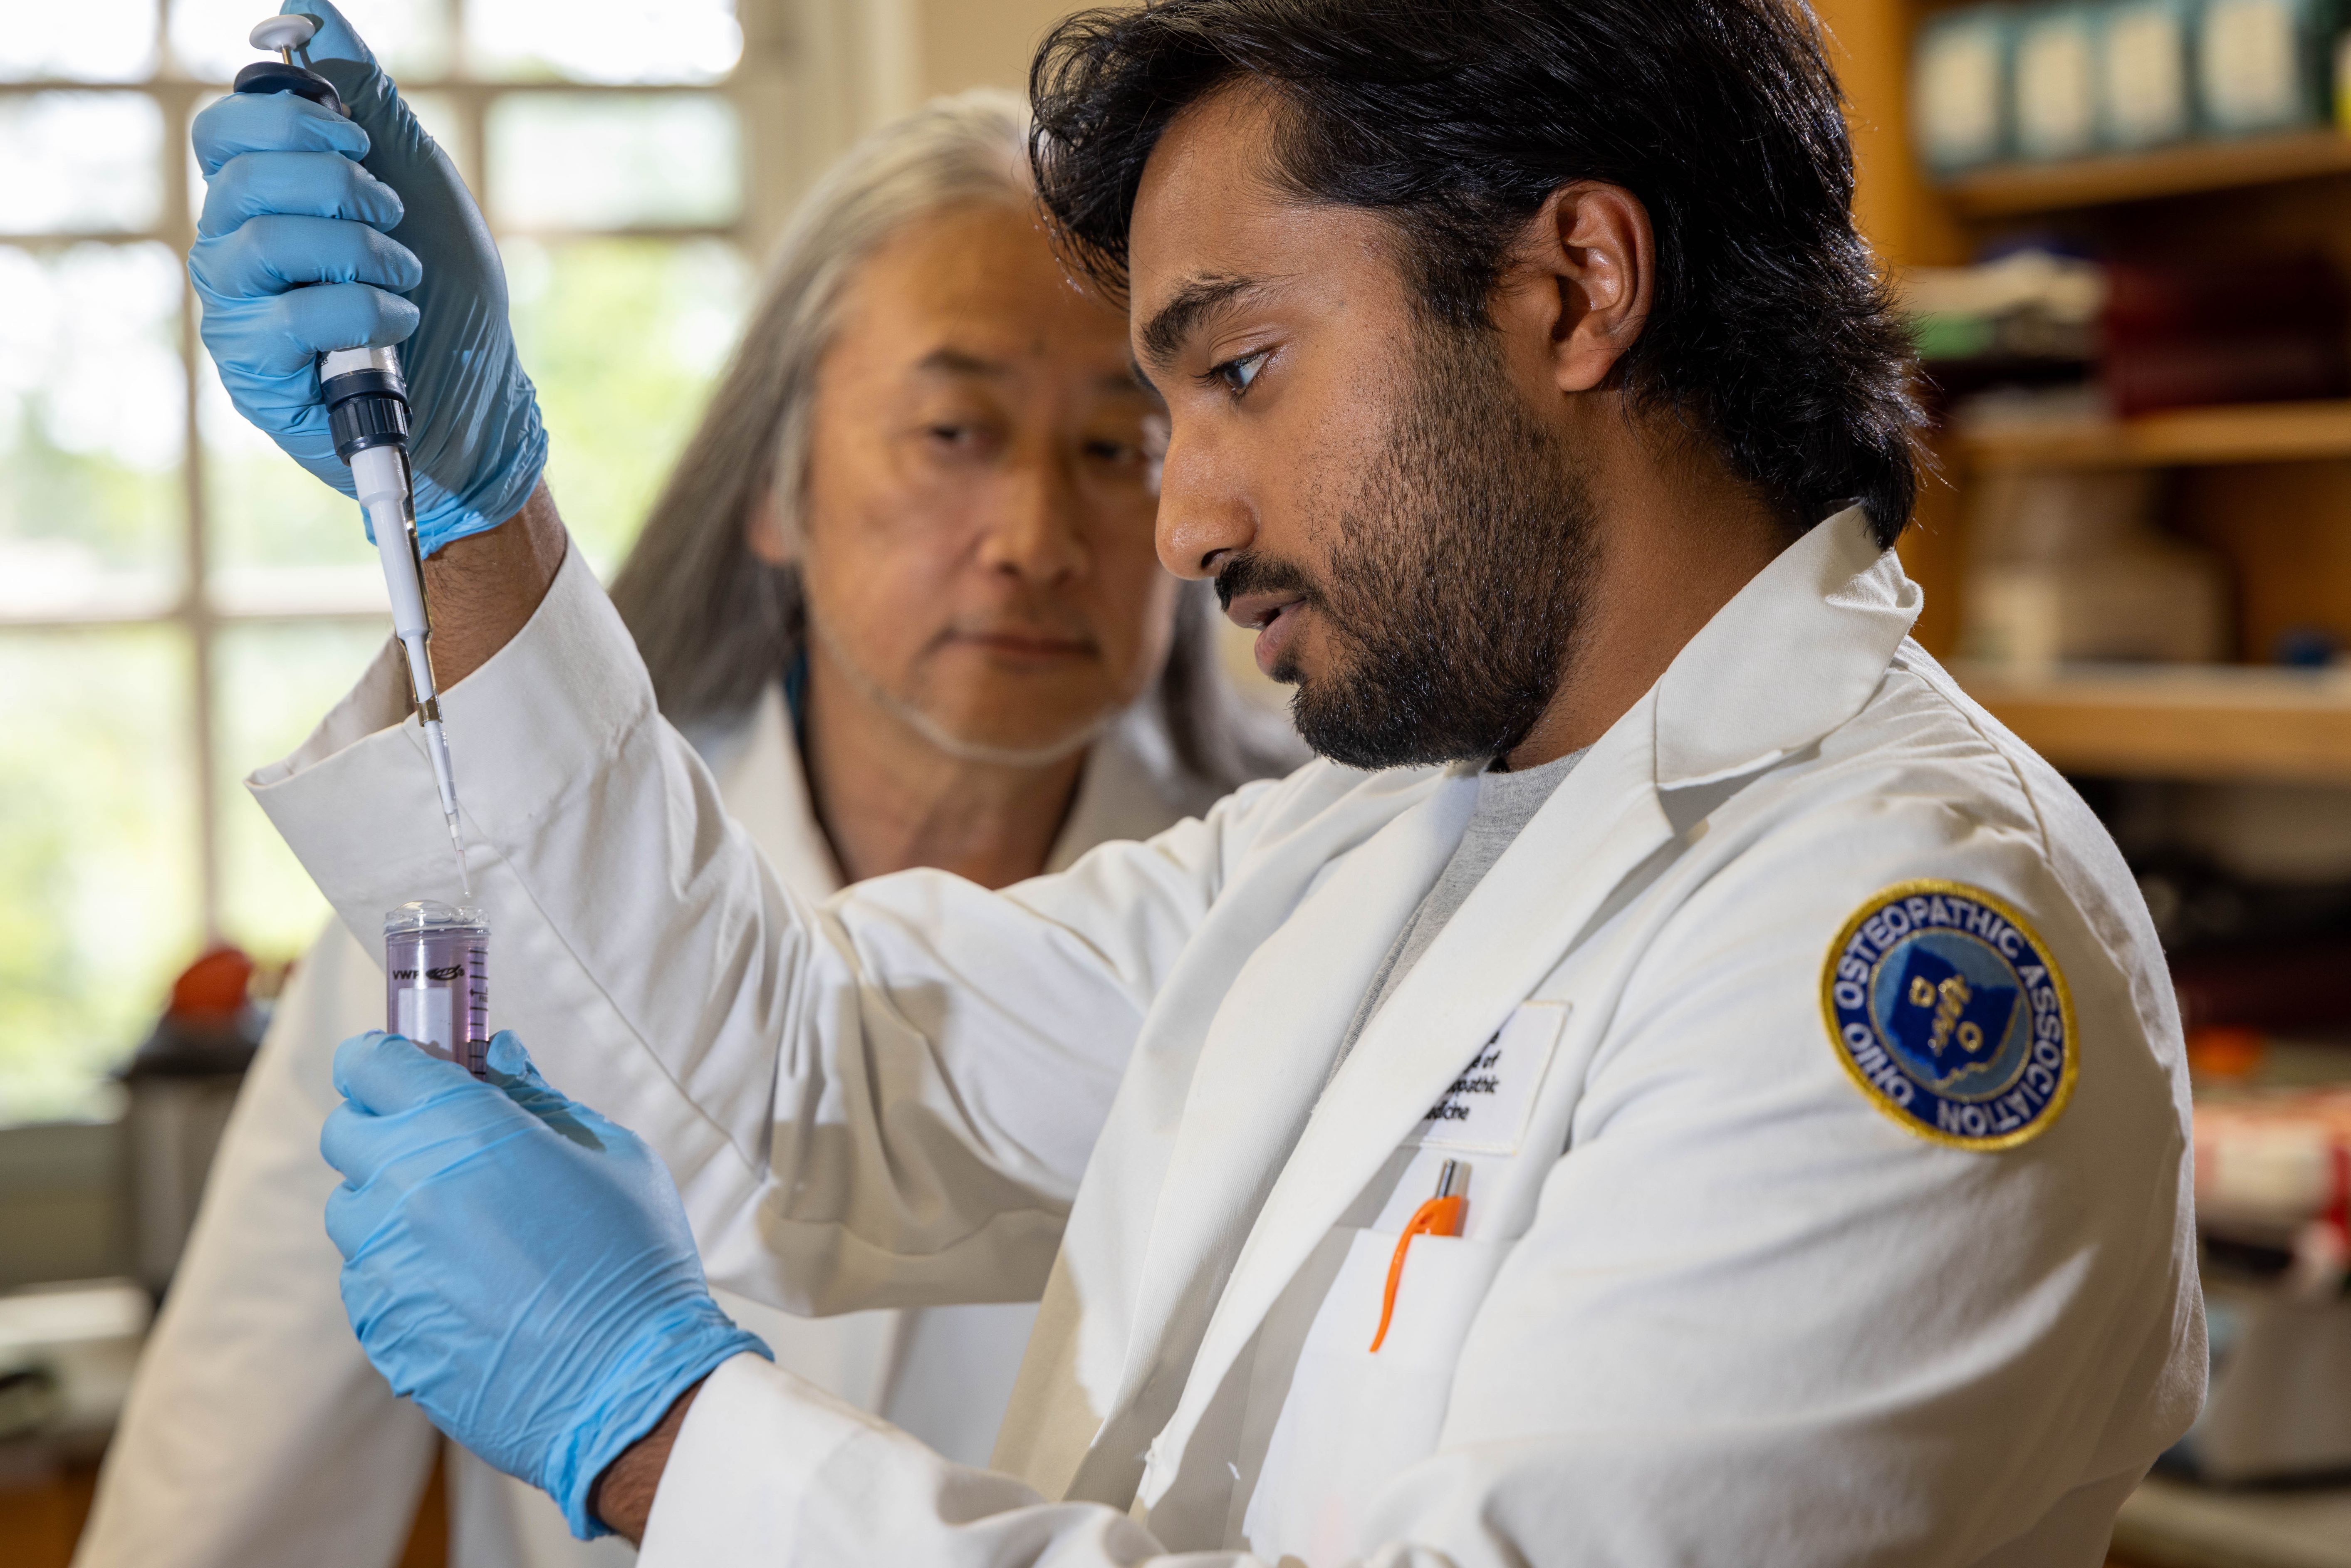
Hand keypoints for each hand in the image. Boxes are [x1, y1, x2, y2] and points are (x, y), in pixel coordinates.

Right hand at [189, 0, 545, 555]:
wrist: (483, 399)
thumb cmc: (448, 294)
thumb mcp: (420, 181)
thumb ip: (367, 99)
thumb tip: (309, 6)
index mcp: (265, 197)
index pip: (227, 130)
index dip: (288, 115)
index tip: (357, 136)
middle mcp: (234, 248)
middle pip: (236, 173)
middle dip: (333, 180)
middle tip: (391, 212)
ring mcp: (238, 311)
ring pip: (259, 240)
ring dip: (354, 248)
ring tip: (403, 274)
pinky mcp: (255, 371)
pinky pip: (288, 316)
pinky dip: (360, 309)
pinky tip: (400, 321)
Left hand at [322, 1031, 768, 1537]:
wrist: (627, 1385)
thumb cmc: (633, 1260)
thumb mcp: (610, 1154)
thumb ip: (537, 1097)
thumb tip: (494, 1055)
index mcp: (460, 1127)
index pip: (369, 1064)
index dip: (389, 1062)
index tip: (416, 1073)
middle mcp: (403, 1187)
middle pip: (347, 1132)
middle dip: (388, 1128)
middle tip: (448, 1150)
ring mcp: (381, 1262)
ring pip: (351, 1209)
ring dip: (390, 1204)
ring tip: (464, 1229)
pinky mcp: (377, 1325)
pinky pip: (366, 1277)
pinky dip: (401, 1270)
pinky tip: (467, 1288)